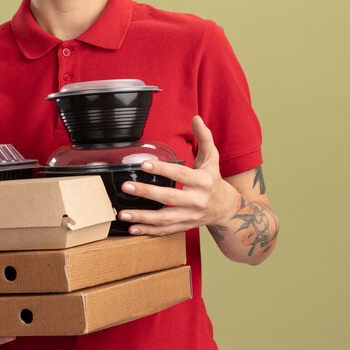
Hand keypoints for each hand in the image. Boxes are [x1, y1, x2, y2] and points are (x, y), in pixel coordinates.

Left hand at [118, 115, 237, 234]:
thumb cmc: (214, 180)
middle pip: (169, 198)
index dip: (162, 170)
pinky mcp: (184, 227)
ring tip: (122, 213)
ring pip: (164, 220)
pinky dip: (147, 232)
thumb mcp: (212, 158)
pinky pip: (164, 232)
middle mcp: (197, 201)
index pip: (180, 175)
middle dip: (146, 193)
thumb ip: (204, 138)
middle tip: (126, 187)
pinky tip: (132, 229)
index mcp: (203, 182)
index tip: (144, 165)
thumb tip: (195, 118)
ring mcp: (190, 217)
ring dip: (142, 218)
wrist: (226, 209)